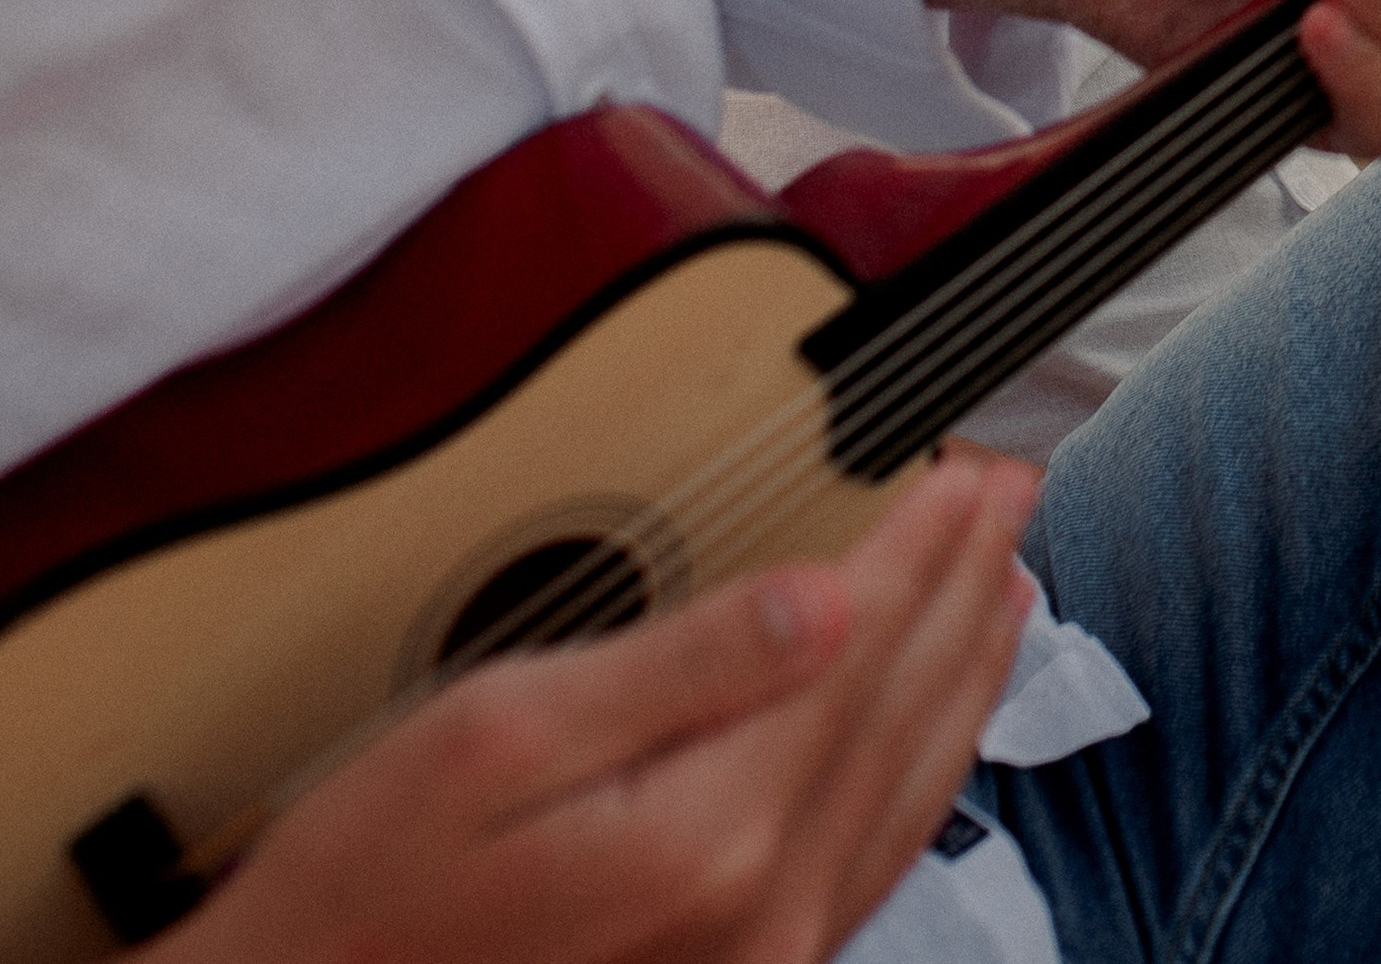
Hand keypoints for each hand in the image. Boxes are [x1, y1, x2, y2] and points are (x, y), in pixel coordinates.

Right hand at [160, 449, 1040, 963]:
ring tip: (1001, 580)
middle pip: (900, 709)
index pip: (858, 645)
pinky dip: (925, 769)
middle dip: (959, 585)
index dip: (918, 543)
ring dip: (962, 672)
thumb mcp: (500, 733)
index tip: (963, 466)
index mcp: (712, 828)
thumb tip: (822, 595)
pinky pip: (877, 856)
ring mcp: (764, 958)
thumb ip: (680, 664)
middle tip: (1006, 488)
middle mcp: (764, 908)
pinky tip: (931, 723)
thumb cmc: (375, 879)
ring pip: (910, 787)